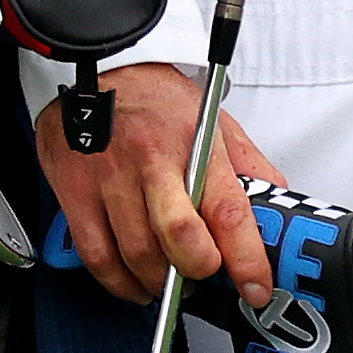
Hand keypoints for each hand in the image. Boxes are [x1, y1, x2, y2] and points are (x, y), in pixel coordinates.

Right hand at [31, 65, 286, 307]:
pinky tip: (135, 285)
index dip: (246, 258)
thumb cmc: (156, 97)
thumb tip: (276, 200)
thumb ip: (246, 163)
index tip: (257, 286)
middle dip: (196, 269)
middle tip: (204, 278)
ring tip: (171, 284)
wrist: (97, 66)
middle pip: (177, 236)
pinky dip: (118, 282)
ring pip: (136, 253)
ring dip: (159, 283)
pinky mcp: (76, 193)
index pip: (227, 211)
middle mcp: (152, 163)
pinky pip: (96, 256)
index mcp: (194, 144)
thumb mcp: (213, 119)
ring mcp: (110, 180)